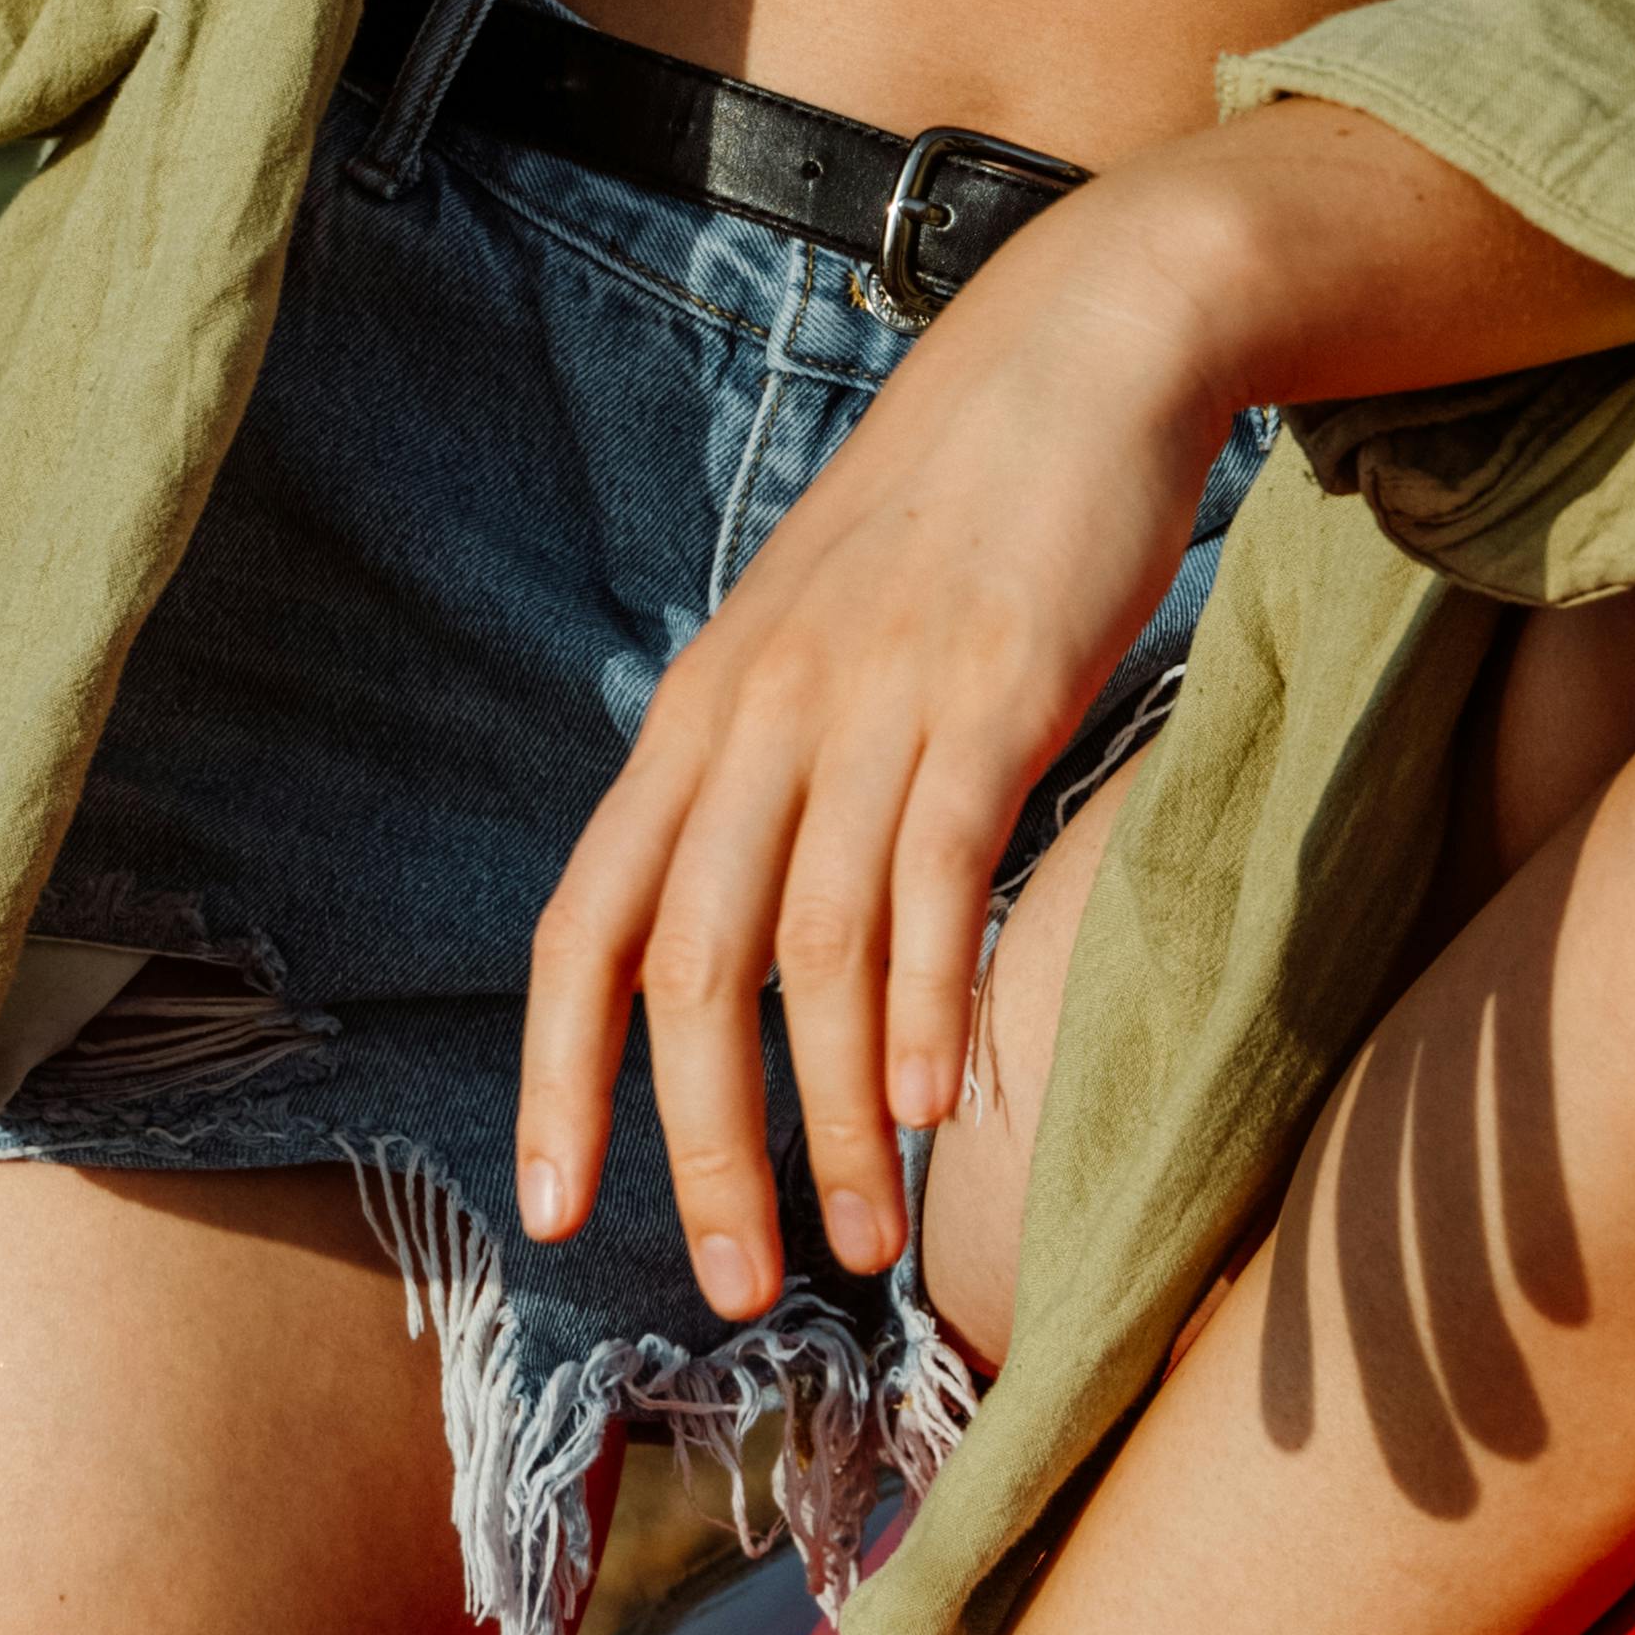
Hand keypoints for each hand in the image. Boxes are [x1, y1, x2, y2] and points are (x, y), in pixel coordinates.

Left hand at [518, 160, 1247, 1319]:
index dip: (557, 1070)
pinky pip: (935, 868)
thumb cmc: (956, 516)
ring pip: (810, 947)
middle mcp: (759, 710)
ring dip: (830, 1117)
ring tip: (857, 1246)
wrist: (1079, 347)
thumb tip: (770, 943)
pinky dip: (929, 1000)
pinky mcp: (990, 687)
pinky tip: (942, 1107)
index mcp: (702, 711)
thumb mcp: (826, 640)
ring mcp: (871, 697)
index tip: (554, 1209)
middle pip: (683, 962)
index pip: (582, 917)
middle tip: (737, 1288)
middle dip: (696, 1144)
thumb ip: (784, 775)